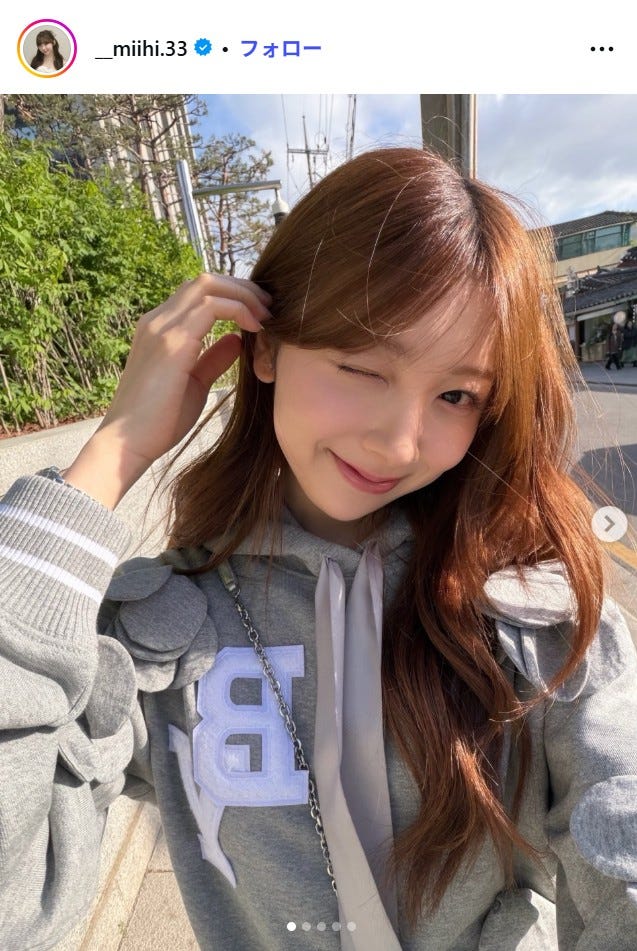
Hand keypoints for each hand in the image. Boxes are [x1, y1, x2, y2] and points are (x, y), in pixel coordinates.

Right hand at [64, 273, 270, 507]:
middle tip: (269, 305)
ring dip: (244, 295)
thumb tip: (237, 340)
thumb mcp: (195, 383)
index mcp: (160, 328)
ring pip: (208, 285)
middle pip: (205, 280)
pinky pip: (212, 307)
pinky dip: (239, 310)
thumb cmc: (159, 420)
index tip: (259, 312)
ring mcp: (162, 327)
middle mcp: (158, 320)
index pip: (198, 292)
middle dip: (242, 287)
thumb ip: (213, 358)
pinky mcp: (173, 342)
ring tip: (267, 314)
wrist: (128, 443)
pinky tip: (255, 328)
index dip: (232, 294)